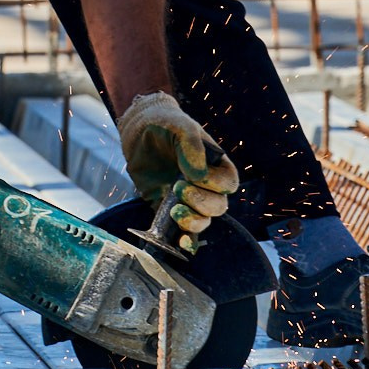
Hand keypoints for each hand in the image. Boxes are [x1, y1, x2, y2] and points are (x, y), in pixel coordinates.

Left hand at [116, 92, 239, 236]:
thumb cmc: (166, 124)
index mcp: (217, 165)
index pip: (228, 184)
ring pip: (203, 221)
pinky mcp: (169, 210)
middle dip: (201, 203)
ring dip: (192, 221)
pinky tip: (180, 243)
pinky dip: (184, 240)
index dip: (214, 184)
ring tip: (174, 211)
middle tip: (177, 188)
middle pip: (218, 206)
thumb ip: (191, 146)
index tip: (192, 174)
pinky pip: (182, 231)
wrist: (140, 132)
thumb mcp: (180, 126)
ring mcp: (189, 200)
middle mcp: (207, 185)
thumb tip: (198, 174)